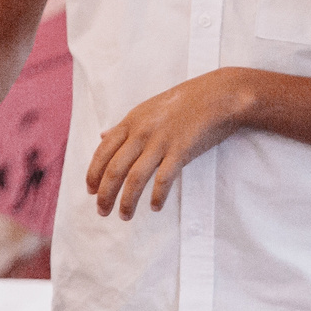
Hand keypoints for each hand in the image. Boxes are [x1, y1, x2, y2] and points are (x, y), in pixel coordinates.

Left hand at [88, 71, 248, 216]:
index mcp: (132, 121)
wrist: (219, 94)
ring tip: (125, 216)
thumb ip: (126, 125)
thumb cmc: (185, 101)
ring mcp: (161, 141)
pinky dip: (157, 196)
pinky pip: (163, 179)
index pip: (103, 151)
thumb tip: (103, 135)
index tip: (91, 191)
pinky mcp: (181, 151)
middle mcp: (142, 132)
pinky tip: (155, 207)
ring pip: (135, 178)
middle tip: (102, 211)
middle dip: (105, 194)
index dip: (93, 173)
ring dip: (127, 201)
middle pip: (115, 169)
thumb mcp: (149, 108)